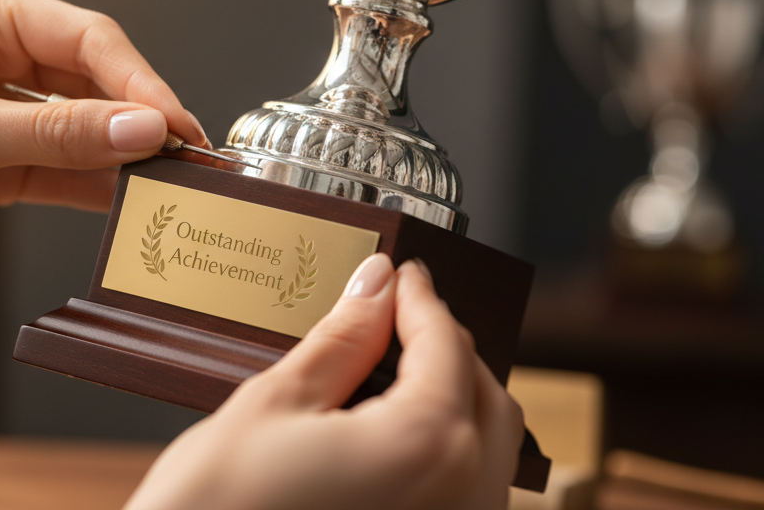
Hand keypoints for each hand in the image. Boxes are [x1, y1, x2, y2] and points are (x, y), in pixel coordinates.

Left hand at [0, 0, 206, 268]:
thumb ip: (58, 133)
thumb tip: (142, 129)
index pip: (85, 38)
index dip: (138, 80)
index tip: (173, 123)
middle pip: (91, 81)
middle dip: (135, 118)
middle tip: (183, 156)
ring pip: (80, 127)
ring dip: (117, 155)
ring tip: (164, 185)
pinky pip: (57, 167)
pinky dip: (89, 184)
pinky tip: (122, 200)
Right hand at [125, 256, 523, 509]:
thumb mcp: (275, 405)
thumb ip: (340, 340)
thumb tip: (371, 285)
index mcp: (428, 447)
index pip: (447, 345)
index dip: (419, 298)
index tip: (400, 277)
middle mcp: (464, 499)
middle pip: (484, 393)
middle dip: (444, 345)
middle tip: (395, 312)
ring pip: (489, 448)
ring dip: (453, 398)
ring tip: (393, 367)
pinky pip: (469, 492)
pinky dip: (446, 450)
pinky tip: (394, 432)